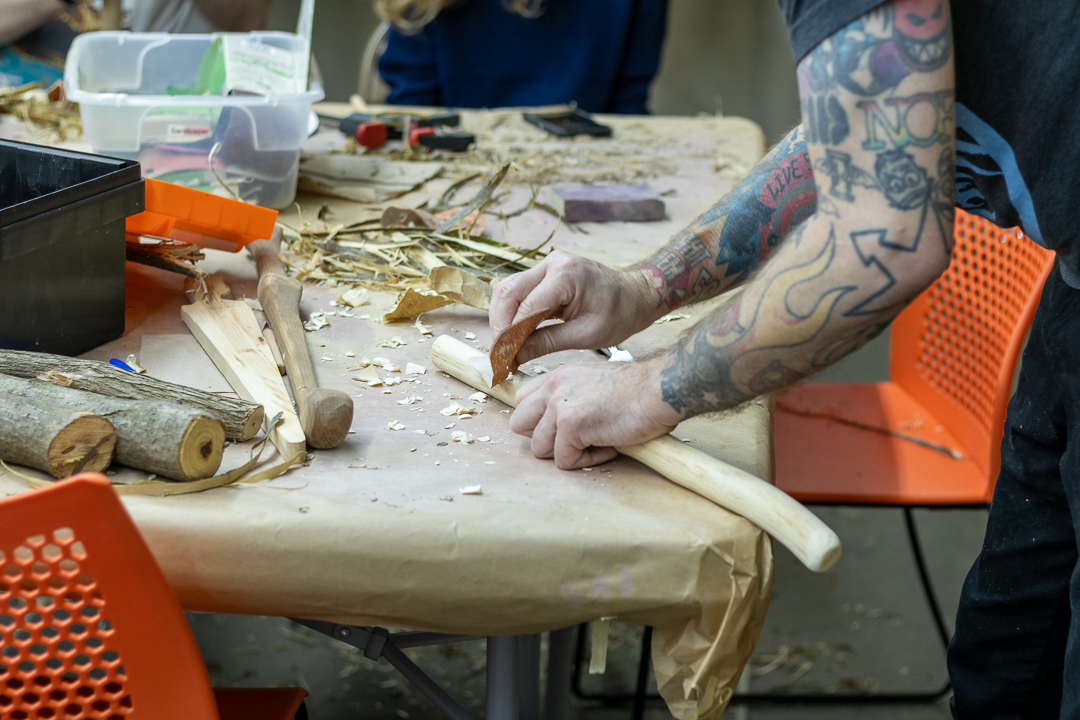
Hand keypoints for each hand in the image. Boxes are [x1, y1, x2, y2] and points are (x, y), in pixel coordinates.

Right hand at [490, 250, 660, 363]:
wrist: (636, 295)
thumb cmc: (619, 315)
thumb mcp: (586, 335)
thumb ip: (547, 343)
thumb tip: (514, 358)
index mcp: (566, 275)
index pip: (525, 307)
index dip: (509, 336)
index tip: (503, 361)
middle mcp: (552, 263)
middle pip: (507, 293)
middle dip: (499, 327)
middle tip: (498, 356)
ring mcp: (547, 264)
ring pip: (507, 289)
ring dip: (501, 319)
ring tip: (503, 348)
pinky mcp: (545, 271)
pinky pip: (518, 289)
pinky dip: (510, 312)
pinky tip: (512, 334)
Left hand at [510, 358, 679, 468]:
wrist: (658, 391)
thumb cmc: (636, 390)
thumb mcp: (594, 381)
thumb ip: (571, 395)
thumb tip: (561, 422)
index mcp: (557, 376)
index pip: (522, 401)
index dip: (539, 420)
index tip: (563, 428)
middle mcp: (553, 388)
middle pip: (519, 424)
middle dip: (544, 438)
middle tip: (574, 439)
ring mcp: (560, 406)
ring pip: (539, 447)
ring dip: (567, 452)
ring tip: (596, 443)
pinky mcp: (571, 426)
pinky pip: (564, 460)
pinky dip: (587, 461)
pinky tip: (608, 447)